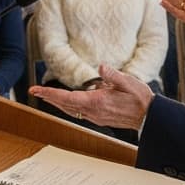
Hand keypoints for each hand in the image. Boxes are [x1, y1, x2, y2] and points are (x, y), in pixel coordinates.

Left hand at [30, 64, 153, 130]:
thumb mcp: (128, 82)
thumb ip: (113, 75)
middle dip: (49, 98)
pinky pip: (78, 112)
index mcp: (96, 102)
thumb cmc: (140, 99)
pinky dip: (68, 106)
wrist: (149, 117)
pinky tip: (66, 102)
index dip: (50, 94)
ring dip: (57, 102)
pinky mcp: (99, 117)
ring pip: (70, 110)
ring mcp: (95, 116)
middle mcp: (92, 112)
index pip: (67, 98)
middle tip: (34, 91)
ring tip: (46, 95)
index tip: (36, 91)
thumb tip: (101, 67)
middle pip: (64, 105)